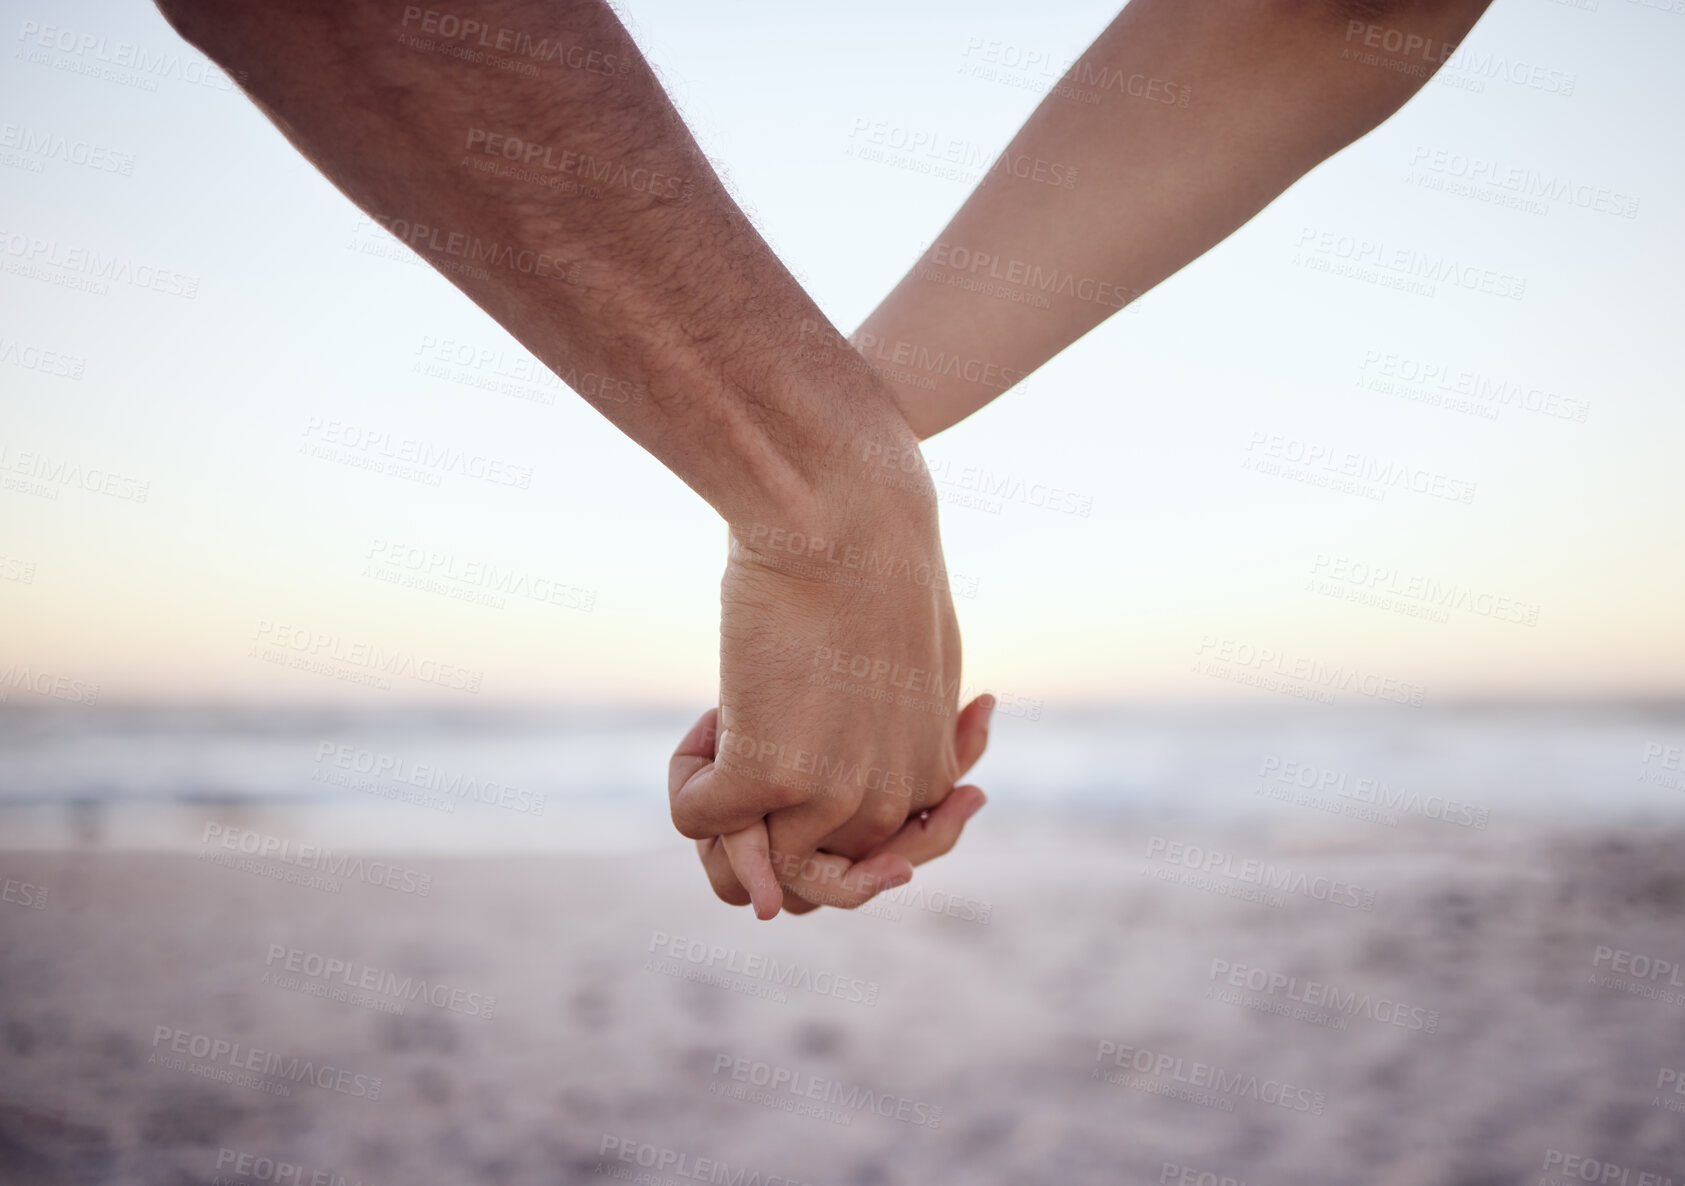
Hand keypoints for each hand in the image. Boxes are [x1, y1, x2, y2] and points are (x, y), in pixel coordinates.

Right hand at [667, 416, 992, 916]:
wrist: (844, 511)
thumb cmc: (870, 565)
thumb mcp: (906, 662)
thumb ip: (890, 732)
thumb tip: (865, 788)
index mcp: (932, 777)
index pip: (870, 870)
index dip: (814, 820)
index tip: (820, 739)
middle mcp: (888, 804)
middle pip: (798, 890)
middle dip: (756, 829)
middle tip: (747, 744)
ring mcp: (833, 797)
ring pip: (742, 874)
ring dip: (719, 806)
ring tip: (731, 721)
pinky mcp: (769, 776)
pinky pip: (695, 821)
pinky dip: (685, 776)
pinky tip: (711, 709)